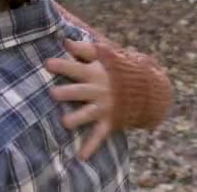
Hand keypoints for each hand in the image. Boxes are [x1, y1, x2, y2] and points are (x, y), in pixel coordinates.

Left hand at [45, 39, 115, 160]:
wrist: (150, 89)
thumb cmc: (118, 68)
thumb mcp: (106, 55)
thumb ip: (85, 48)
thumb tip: (65, 40)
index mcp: (96, 72)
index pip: (76, 67)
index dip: (62, 65)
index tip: (47, 63)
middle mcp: (99, 90)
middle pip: (81, 91)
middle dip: (68, 92)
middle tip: (53, 93)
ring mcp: (104, 107)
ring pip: (88, 113)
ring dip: (77, 118)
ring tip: (64, 123)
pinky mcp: (109, 122)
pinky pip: (99, 135)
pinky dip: (91, 146)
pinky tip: (81, 156)